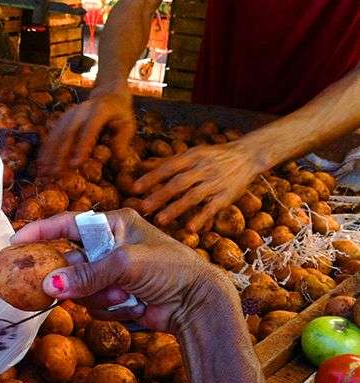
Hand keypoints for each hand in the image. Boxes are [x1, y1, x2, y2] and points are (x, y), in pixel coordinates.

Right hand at [11, 210, 238, 332]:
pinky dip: (110, 308)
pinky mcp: (115, 296)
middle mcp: (110, 246)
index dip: (41, 232)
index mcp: (114, 224)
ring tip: (126, 296)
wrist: (197, 304)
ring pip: (80, 287)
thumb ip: (87, 274)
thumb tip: (50, 285)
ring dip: (101, 296)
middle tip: (59, 287)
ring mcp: (111, 273)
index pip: (69, 224)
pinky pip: (93, 304)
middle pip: (71, 261)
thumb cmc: (169, 269)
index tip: (16, 242)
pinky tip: (134, 306)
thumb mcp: (126, 264)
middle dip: (76, 278)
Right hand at [37, 88, 134, 175]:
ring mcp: (70, 114)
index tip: (75, 164)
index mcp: (99, 111)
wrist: (108, 93)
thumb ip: (123, 141)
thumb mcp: (128, 125)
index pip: (89, 129)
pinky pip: (52, 134)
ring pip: (57, 134)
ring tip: (45, 171)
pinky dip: (46, 149)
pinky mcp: (63, 119)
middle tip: (56, 172)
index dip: (82, 146)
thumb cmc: (119, 113)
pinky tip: (42, 162)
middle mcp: (81, 111)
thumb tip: (120, 159)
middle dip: (60, 154)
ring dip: (50, 153)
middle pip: (68, 132)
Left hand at [133, 140, 264, 231]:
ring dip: (175, 209)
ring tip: (159, 220)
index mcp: (192, 156)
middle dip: (159, 196)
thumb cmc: (213, 156)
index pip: (168, 167)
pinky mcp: (227, 196)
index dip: (151, 177)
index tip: (134, 188)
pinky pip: (212, 208)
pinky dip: (201, 218)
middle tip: (143, 208)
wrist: (248, 155)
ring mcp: (215, 182)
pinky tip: (189, 229)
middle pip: (178, 183)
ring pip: (193, 196)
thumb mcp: (192, 153)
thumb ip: (168, 162)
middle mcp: (203, 168)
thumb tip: (141, 166)